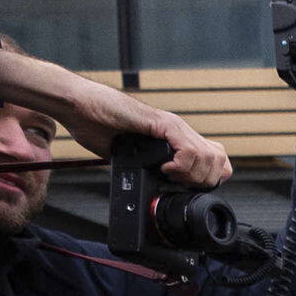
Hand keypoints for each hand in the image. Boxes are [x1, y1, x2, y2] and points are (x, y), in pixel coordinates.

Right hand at [0, 48, 230, 186]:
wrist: (77, 106)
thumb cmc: (96, 126)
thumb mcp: (130, 157)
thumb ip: (149, 167)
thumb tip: (158, 188)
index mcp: (175, 139)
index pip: (215, 161)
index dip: (208, 179)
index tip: (185, 187)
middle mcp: (179, 131)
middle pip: (219, 162)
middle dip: (203, 181)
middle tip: (178, 183)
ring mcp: (172, 126)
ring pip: (209, 157)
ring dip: (192, 174)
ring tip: (169, 176)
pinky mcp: (160, 122)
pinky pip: (188, 148)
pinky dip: (181, 165)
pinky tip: (164, 168)